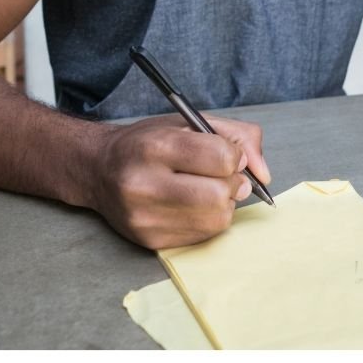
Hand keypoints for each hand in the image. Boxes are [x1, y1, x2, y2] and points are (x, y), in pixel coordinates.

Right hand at [84, 115, 272, 249]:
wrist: (98, 170)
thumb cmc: (149, 142)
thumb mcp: (189, 122)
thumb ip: (238, 137)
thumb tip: (264, 175)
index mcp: (155, 146)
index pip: (222, 158)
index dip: (235, 157)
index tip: (228, 156)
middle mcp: (145, 184)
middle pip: (220, 195)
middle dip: (232, 185)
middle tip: (222, 177)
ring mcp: (144, 217)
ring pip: (216, 220)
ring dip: (223, 205)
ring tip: (205, 190)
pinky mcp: (149, 240)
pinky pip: (202, 236)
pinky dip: (207, 221)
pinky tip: (191, 206)